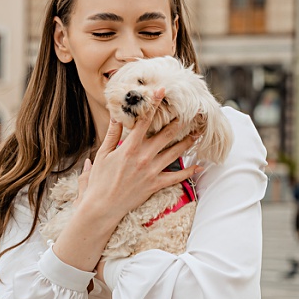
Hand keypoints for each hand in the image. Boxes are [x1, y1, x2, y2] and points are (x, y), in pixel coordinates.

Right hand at [82, 111, 199, 227]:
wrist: (102, 208)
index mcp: (130, 148)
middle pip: (167, 135)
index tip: (162, 90)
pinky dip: (188, 172)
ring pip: (175, 153)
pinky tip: (198, 166)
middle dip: (179, 121)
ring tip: (199, 131)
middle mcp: (144, 158)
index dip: (154, 104)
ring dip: (188, 141)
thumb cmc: (100, 182)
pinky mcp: (155, 185)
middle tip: (192, 110)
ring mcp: (151, 172)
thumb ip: (112, 134)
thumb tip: (116, 115)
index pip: (145, 121)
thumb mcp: (103, 155)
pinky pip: (175, 178)